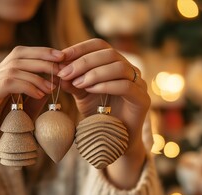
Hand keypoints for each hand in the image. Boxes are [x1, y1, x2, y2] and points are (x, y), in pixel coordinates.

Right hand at [0, 46, 64, 170]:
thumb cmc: (3, 132)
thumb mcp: (25, 111)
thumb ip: (36, 96)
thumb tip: (53, 82)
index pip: (20, 53)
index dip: (41, 52)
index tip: (62, 57)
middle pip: (17, 56)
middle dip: (43, 60)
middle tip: (61, 69)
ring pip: (13, 69)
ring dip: (36, 76)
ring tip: (52, 87)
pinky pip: (6, 84)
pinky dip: (26, 86)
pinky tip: (39, 95)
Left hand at [57, 38, 149, 188]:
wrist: (114, 141)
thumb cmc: (98, 115)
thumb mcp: (81, 95)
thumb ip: (72, 82)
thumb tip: (59, 69)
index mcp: (115, 64)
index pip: (99, 45)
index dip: (80, 48)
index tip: (60, 56)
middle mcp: (130, 70)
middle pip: (109, 53)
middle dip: (83, 61)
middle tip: (65, 73)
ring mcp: (139, 84)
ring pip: (119, 67)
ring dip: (94, 73)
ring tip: (77, 83)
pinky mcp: (143, 100)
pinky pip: (126, 86)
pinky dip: (106, 85)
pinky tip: (90, 90)